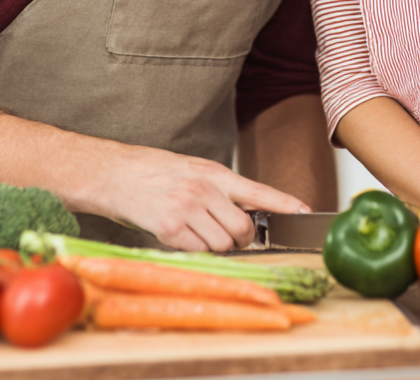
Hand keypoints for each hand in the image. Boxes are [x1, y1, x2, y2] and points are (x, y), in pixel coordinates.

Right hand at [93, 147, 310, 251]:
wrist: (113, 173)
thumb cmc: (152, 172)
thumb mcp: (192, 169)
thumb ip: (219, 189)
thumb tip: (245, 214)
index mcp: (214, 172)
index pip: (258, 190)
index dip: (284, 203)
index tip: (306, 211)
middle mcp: (204, 189)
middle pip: (244, 228)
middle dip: (241, 239)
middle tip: (228, 235)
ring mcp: (187, 208)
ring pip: (222, 244)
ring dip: (214, 246)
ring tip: (194, 230)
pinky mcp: (169, 228)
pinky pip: (196, 251)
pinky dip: (193, 250)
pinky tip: (177, 235)